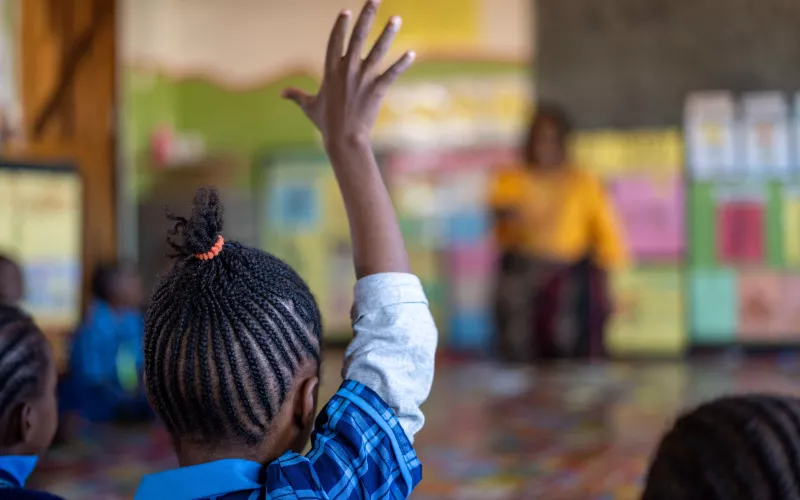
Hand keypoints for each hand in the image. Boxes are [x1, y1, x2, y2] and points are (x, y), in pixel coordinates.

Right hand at [282, 0, 414, 148]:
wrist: (343, 139)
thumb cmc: (326, 124)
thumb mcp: (309, 107)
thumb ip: (297, 95)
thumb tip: (282, 93)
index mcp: (330, 71)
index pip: (335, 41)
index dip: (340, 25)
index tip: (347, 10)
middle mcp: (346, 70)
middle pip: (357, 37)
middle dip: (367, 16)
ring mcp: (362, 79)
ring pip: (376, 51)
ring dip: (387, 33)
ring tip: (396, 18)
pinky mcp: (376, 89)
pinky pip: (391, 73)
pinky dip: (401, 64)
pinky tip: (411, 54)